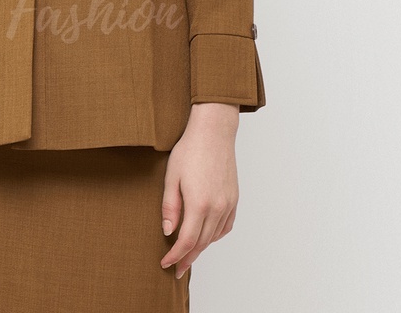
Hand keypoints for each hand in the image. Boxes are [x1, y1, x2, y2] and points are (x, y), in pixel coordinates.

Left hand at [159, 102, 239, 278]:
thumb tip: (169, 231)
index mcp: (199, 204)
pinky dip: (215, 235)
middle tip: (176, 268)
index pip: (187, 241)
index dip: (175, 255)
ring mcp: (228, 204)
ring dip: (201, 249)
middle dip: (187, 258)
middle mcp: (217, 208)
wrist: (214, 132)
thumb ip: (170, 206)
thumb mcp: (172, 176)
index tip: (166, 263)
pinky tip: (206, 236)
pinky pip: (225, 226)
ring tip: (188, 256)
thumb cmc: (190, 150)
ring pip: (214, 237)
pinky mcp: (234, 198)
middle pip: (202, 243)